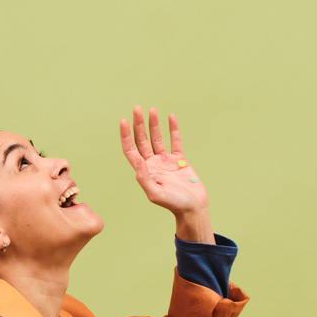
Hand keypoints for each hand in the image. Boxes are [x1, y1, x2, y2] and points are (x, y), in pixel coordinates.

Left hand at [119, 107, 213, 242]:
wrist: (193, 208)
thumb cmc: (174, 204)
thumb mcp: (155, 194)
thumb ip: (145, 179)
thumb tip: (139, 161)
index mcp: (144, 171)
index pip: (131, 149)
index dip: (125, 135)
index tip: (123, 120)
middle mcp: (152, 164)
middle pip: (142, 140)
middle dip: (138, 124)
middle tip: (136, 108)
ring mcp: (166, 161)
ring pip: (157, 138)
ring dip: (153, 124)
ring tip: (151, 109)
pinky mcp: (179, 160)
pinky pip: (175, 141)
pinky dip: (173, 129)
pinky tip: (171, 117)